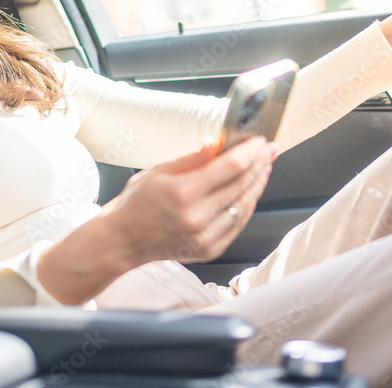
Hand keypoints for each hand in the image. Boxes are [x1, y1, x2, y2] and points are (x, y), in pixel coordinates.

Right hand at [99, 137, 276, 264]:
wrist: (122, 240)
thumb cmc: (136, 204)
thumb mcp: (157, 170)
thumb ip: (190, 157)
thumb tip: (216, 143)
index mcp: (182, 193)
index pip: (230, 167)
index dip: (250, 152)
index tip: (259, 141)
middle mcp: (196, 217)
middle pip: (241, 185)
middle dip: (259, 164)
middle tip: (268, 150)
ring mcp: (204, 237)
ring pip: (244, 206)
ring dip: (257, 184)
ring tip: (264, 168)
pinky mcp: (209, 250)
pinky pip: (238, 224)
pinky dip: (247, 206)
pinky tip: (250, 192)